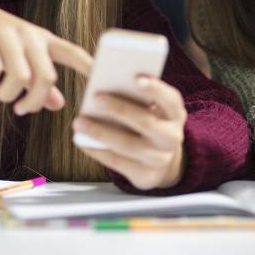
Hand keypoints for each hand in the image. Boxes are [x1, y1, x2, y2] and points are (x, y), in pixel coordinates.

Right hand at [0, 0, 91, 113]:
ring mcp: (7, 33)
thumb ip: (39, 83)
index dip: (89, 67)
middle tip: (20, 109)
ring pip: (19, 77)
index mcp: (43, 40)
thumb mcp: (22, 59)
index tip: (104, 80)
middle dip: (33, 102)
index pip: (73, 53)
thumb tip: (60, 106)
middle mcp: (29, 35)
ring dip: (6, 95)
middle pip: (46, 77)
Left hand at [72, 76, 186, 190]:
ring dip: (101, 132)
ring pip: (129, 145)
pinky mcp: (146, 176)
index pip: (170, 99)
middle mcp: (172, 136)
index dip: (155, 89)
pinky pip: (118, 163)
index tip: (136, 78)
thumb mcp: (151, 109)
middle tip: (96, 97)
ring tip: (79, 122)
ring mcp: (160, 159)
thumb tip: (104, 81)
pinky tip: (82, 141)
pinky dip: (98, 151)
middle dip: (120, 109)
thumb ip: (135, 96)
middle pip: (146, 122)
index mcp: (175, 114)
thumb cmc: (149, 124)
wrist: (162, 161)